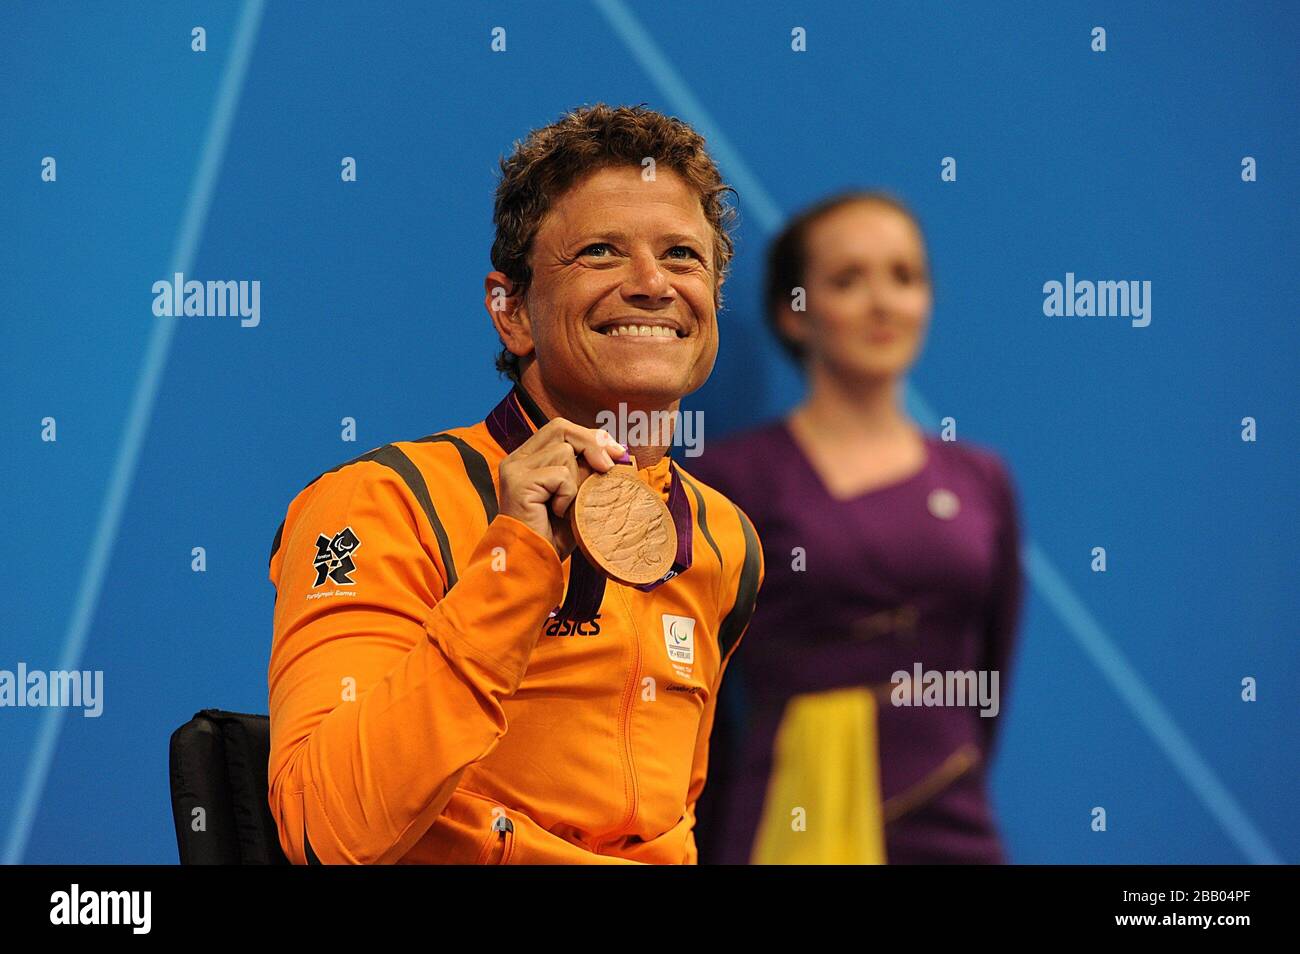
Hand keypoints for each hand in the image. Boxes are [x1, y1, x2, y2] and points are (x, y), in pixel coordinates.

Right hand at [497, 418, 625, 559]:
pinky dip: (567, 494)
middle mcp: (517, 459)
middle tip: (608, 467)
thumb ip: (588, 470)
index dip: (591, 436)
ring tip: (565, 506)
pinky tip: (557, 512)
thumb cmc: (554, 533)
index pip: (561, 429)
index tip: (616, 451)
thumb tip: (616, 450)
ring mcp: (515, 469)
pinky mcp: (519, 482)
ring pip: (564, 453)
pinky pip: (560, 475)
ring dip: (576, 481)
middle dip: (591, 445)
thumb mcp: (578, 494)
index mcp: (528, 458)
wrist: (534, 563)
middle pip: (561, 428)